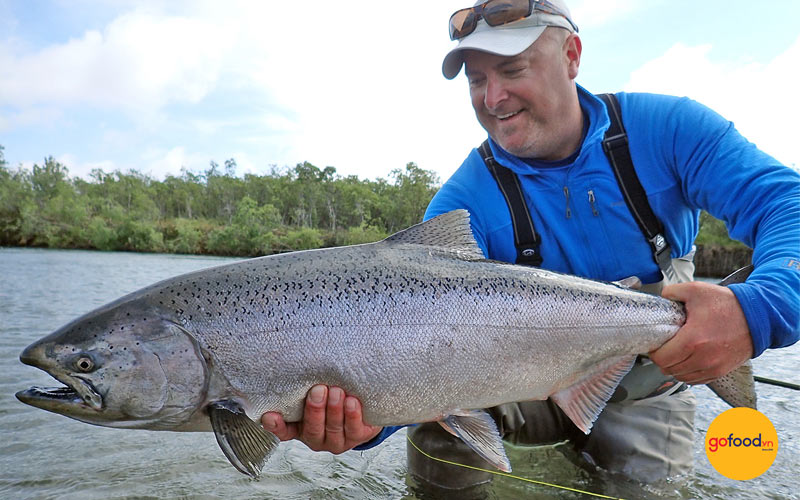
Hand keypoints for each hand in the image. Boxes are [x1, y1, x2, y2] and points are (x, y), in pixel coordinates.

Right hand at [260, 385, 381, 453]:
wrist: (363, 406)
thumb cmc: (333, 393)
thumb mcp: (316, 390)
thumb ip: (305, 384)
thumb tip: (299, 357)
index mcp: (300, 427)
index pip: (284, 431)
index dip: (276, 426)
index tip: (270, 415)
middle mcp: (316, 436)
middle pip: (312, 428)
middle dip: (315, 409)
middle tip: (318, 390)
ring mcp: (336, 440)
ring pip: (333, 428)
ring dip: (334, 409)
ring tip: (337, 391)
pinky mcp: (356, 438)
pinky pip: (353, 429)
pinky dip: (352, 415)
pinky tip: (352, 402)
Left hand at [649, 281, 752, 384]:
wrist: (757, 316)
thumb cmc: (727, 304)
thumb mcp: (696, 290)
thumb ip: (672, 291)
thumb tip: (661, 297)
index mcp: (692, 340)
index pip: (662, 358)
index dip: (654, 351)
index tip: (656, 343)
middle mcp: (702, 358)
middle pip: (669, 369)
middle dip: (663, 359)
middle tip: (664, 347)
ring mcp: (713, 367)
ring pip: (681, 377)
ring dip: (674, 367)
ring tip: (676, 353)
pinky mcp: (721, 372)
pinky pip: (696, 380)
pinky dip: (688, 373)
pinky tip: (688, 360)